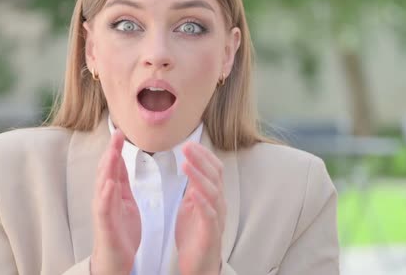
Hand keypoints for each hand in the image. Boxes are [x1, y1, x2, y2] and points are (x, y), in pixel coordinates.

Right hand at [90, 130, 140, 274]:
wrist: (116, 258)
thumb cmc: (120, 230)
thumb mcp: (125, 200)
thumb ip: (122, 181)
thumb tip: (120, 160)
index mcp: (111, 192)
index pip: (112, 166)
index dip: (115, 149)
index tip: (121, 133)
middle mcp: (103, 198)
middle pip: (105, 171)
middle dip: (111, 153)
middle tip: (117, 135)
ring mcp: (102, 210)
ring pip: (103, 186)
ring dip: (107, 169)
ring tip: (112, 153)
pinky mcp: (105, 224)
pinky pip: (104, 208)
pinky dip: (106, 196)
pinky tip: (109, 185)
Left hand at [175, 142, 225, 274]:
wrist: (199, 265)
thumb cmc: (195, 235)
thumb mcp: (191, 205)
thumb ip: (193, 187)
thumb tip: (190, 166)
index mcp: (213, 196)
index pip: (213, 170)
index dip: (203, 155)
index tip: (189, 143)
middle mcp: (219, 204)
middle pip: (214, 176)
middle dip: (201, 160)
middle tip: (187, 146)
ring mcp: (216, 218)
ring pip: (213, 192)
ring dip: (199, 177)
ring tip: (187, 164)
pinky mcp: (210, 233)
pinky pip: (209, 215)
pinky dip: (202, 202)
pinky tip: (193, 193)